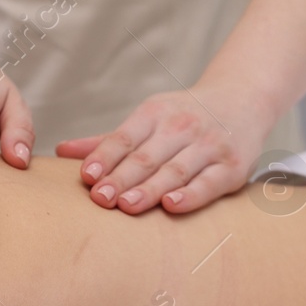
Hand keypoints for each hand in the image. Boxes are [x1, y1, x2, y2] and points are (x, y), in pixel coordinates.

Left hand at [55, 82, 272, 214]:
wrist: (244, 99)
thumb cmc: (186, 116)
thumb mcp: (149, 118)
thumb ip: (108, 141)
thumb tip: (61, 151)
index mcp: (155, 113)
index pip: (124, 137)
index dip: (105, 157)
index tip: (87, 177)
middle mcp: (181, 127)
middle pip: (146, 157)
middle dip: (122, 178)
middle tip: (101, 199)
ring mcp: (208, 146)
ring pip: (174, 171)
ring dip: (150, 189)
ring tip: (126, 205)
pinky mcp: (231, 166)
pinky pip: (208, 183)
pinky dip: (190, 195)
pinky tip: (170, 206)